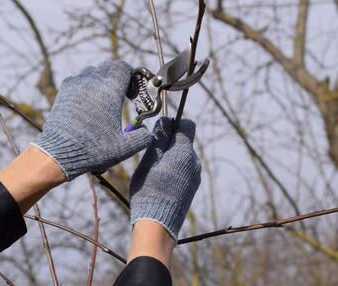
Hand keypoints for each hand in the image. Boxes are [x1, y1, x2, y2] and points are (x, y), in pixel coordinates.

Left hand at [32, 60, 151, 180]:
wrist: (59, 153)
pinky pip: (78, 79)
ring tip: (104, 99)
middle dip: (117, 77)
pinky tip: (88, 103)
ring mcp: (76, 84)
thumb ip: (142, 137)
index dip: (131, 76)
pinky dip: (86, 85)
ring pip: (93, 71)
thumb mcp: (125, 147)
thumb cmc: (93, 149)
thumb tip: (145, 131)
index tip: (132, 91)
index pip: (123, 67)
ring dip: (101, 80)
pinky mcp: (64, 91)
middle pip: (108, 67)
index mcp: (110, 89)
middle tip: (121, 94)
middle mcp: (92, 81)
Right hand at [129, 117, 200, 239]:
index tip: (160, 131)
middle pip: (184, 141)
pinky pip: (184, 169)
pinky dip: (173, 169)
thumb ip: (159, 138)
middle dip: (169, 142)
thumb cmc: (149, 190)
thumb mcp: (149, 160)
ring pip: (182, 156)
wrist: (158, 225)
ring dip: (170, 156)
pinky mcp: (192, 187)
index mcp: (184, 152)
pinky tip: (161, 181)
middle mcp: (194, 162)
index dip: (174, 123)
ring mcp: (195, 176)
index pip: (187, 125)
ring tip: (154, 171)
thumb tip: (165, 120)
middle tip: (151, 154)